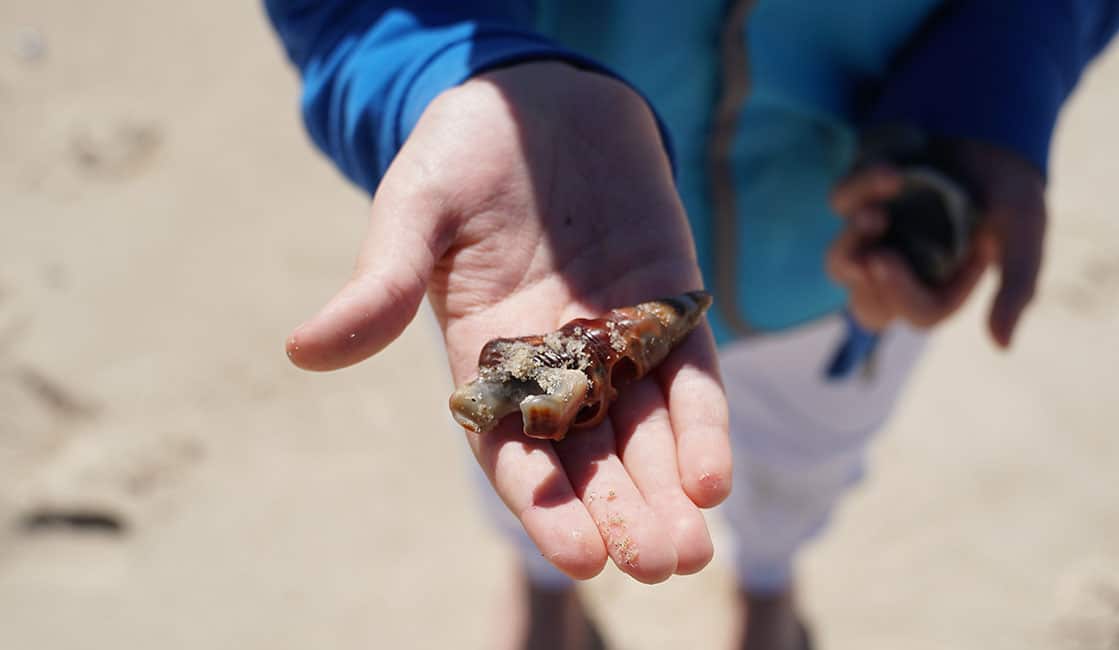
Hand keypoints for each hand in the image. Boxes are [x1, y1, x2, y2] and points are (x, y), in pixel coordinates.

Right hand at [283, 63, 730, 582]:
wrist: (538, 97)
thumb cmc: (462, 151)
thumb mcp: (414, 209)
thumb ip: (380, 282)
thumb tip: (302, 350)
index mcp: (487, 360)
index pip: (516, 452)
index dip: (546, 506)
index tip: (581, 557)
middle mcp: (557, 365)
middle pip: (592, 458)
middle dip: (625, 513)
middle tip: (660, 564)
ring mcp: (619, 338)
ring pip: (649, 431)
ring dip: (670, 490)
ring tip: (691, 547)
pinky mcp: (670, 304)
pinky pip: (692, 376)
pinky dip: (703, 425)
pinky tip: (713, 477)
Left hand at [826, 139, 1046, 346]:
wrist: (993, 131)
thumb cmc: (1010, 194)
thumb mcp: (1022, 238)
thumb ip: (1015, 290)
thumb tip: (1001, 347)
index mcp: (941, 289)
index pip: (918, 313)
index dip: (908, 294)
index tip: (900, 261)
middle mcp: (904, 271)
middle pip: (866, 309)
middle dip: (869, 286)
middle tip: (877, 259)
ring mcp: (876, 237)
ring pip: (838, 263)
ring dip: (853, 242)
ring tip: (877, 214)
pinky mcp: (858, 198)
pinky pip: (841, 202)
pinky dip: (860, 188)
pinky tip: (892, 173)